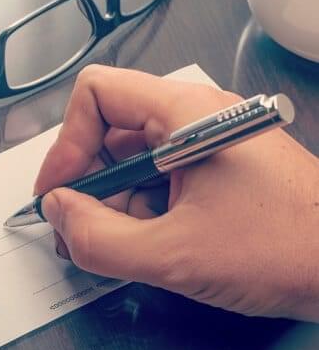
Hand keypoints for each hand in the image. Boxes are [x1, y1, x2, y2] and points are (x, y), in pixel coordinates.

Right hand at [35, 65, 318, 321]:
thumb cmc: (290, 248)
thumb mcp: (175, 254)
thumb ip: (99, 239)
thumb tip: (59, 214)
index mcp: (186, 114)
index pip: (97, 95)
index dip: (67, 144)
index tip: (58, 190)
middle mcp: (193, 119)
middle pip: (108, 131)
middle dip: (85, 182)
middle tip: (75, 226)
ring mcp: (202, 144)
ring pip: (129, 160)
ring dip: (109, 202)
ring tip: (111, 243)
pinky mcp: (210, 170)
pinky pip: (154, 179)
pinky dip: (136, 209)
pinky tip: (141, 241)